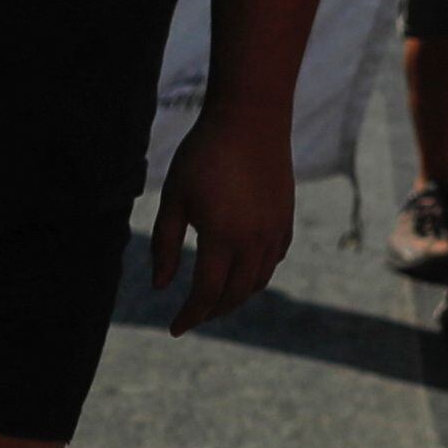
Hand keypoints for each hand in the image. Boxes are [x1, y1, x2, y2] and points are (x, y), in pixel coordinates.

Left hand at [150, 103, 295, 333]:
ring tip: (215, 298)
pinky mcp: (286, 216)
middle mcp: (255, 240)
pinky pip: (275, 258)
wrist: (251, 118)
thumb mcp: (174, 198)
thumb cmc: (204, 154)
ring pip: (259, 279)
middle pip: (235, 294)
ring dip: (236, 296)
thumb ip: (165, 245)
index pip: (207, 294)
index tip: (174, 329)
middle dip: (212, 312)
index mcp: (223, 238)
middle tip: (192, 317)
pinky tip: (244, 269)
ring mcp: (275, 229)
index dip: (189, 316)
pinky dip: (258, 273)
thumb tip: (161, 285)